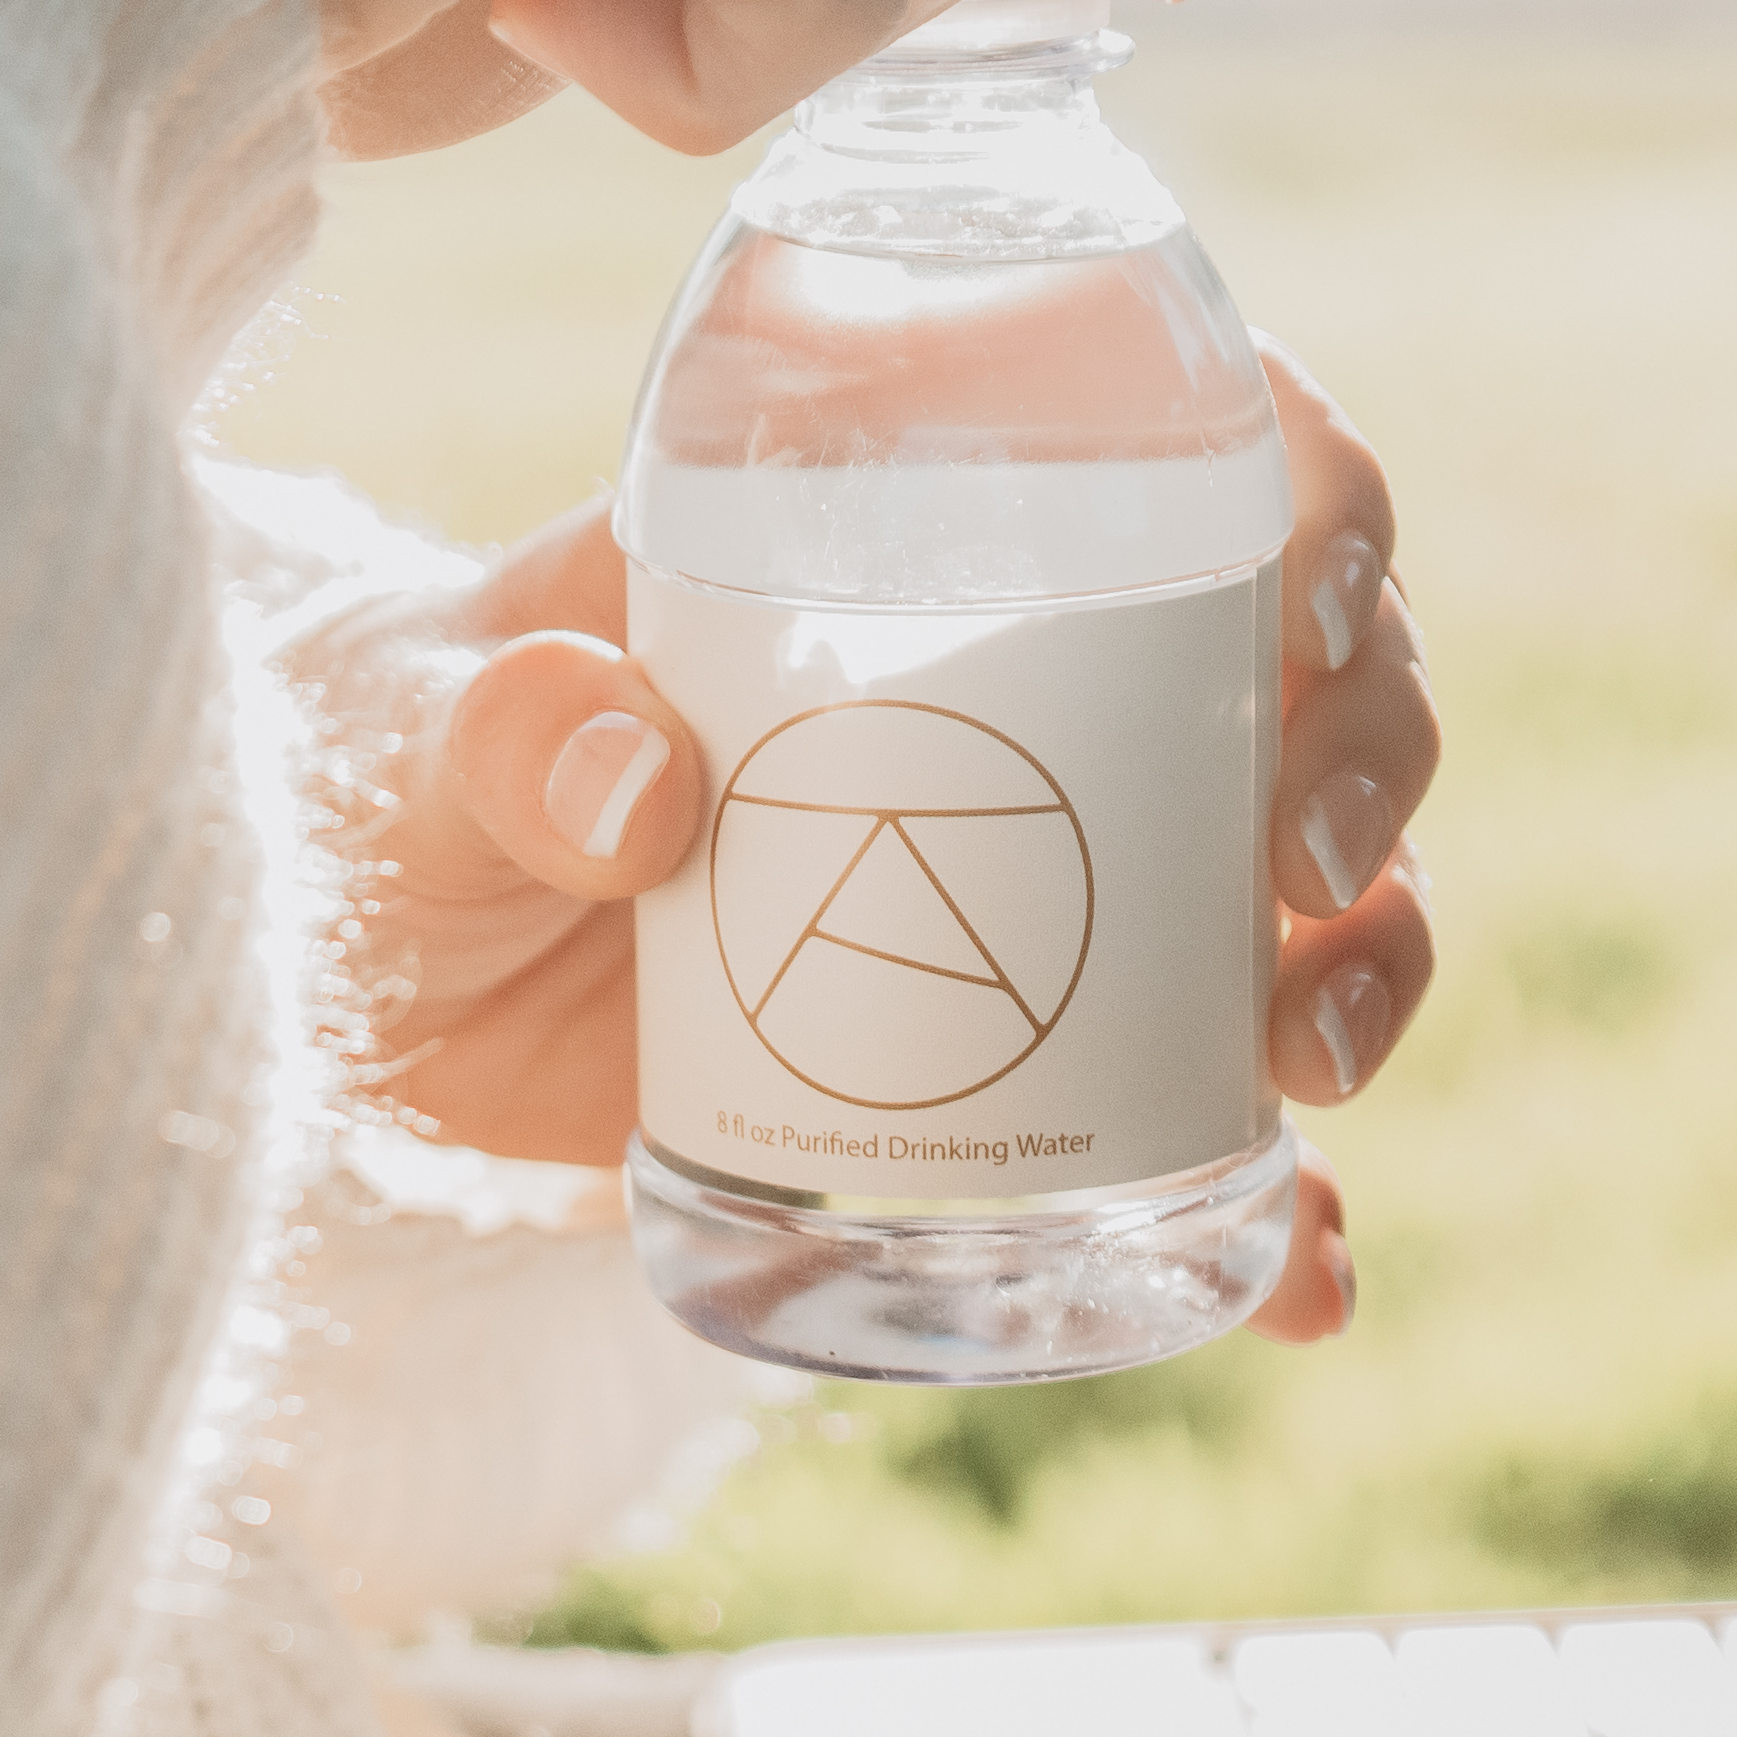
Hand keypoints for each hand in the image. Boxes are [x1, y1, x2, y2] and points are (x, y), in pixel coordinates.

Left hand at [334, 350, 1437, 1344]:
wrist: (364, 998)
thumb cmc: (394, 789)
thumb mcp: (421, 737)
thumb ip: (504, 730)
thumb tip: (635, 780)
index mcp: (928, 535)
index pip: (1193, 456)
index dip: (1321, 503)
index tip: (1315, 608)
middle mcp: (1041, 691)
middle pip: (1309, 677)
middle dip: (1372, 760)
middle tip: (1311, 873)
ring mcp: (1058, 884)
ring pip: (1308, 891)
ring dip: (1370, 966)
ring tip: (1317, 1069)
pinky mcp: (1031, 1064)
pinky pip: (1207, 1121)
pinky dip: (1282, 1200)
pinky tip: (1308, 1280)